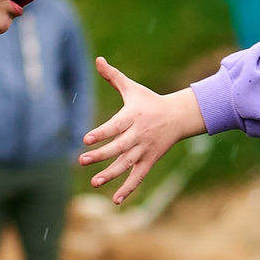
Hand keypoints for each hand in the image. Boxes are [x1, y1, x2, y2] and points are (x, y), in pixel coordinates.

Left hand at [79, 57, 205, 204]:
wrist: (178, 117)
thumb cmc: (149, 101)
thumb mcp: (132, 88)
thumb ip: (113, 76)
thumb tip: (98, 59)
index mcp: (133, 116)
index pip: (115, 126)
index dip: (101, 133)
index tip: (86, 139)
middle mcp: (139, 135)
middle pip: (118, 147)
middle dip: (101, 155)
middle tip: (81, 160)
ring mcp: (145, 150)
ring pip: (126, 164)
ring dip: (111, 174)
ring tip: (94, 182)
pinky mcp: (149, 160)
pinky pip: (139, 176)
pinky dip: (128, 188)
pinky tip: (115, 200)